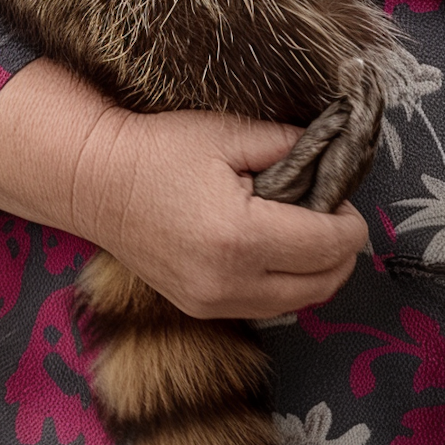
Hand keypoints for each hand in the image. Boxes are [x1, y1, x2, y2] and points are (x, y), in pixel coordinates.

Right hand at [75, 99, 366, 317]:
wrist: (95, 183)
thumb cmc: (159, 151)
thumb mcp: (230, 134)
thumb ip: (290, 145)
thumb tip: (333, 158)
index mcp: (241, 236)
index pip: (329, 245)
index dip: (350, 221)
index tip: (343, 196)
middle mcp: (229, 282)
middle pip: (323, 284)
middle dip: (341, 250)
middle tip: (332, 213)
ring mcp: (213, 303)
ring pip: (300, 303)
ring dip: (317, 271)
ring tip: (307, 230)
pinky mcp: (202, 309)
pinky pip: (268, 307)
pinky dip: (287, 283)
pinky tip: (277, 249)